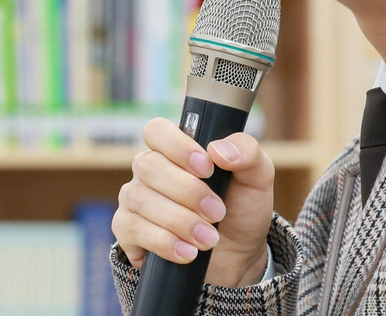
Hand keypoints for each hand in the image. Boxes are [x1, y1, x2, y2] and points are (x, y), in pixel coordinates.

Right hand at [113, 118, 274, 286]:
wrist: (237, 254)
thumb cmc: (241, 207)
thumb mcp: (257, 177)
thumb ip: (247, 153)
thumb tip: (219, 150)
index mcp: (176, 148)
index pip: (157, 131)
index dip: (178, 147)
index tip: (207, 168)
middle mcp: (149, 169)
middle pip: (148, 165)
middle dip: (187, 192)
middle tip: (217, 212)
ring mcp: (135, 199)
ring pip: (141, 199)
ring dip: (180, 221)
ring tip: (209, 238)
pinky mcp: (128, 231)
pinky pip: (132, 229)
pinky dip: (163, 242)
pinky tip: (188, 252)